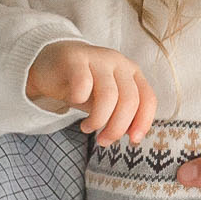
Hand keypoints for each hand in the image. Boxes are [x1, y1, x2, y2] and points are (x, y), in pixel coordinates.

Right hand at [25, 42, 155, 144]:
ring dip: (98, 119)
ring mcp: (99, 58)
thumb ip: (121, 115)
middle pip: (129, 99)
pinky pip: (83, 82)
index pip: (148, 99)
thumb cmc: (85, 87)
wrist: (52, 64)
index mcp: (133, 73)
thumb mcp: (106, 102)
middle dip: (117, 127)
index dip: (143, 122)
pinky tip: (74, 102)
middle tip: (104, 141)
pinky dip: (80, 98)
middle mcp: (120, 63)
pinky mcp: (76, 58)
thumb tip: (133, 136)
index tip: (132, 141)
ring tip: (87, 128)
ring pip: (109, 95)